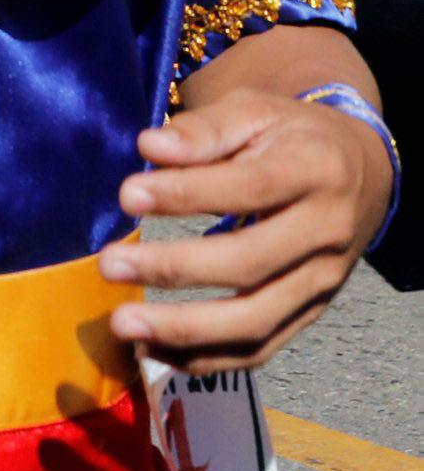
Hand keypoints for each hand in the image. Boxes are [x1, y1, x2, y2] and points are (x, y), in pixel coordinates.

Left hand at [102, 88, 395, 371]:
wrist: (361, 174)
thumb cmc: (291, 137)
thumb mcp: (255, 112)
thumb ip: (204, 130)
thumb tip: (150, 147)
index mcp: (315, 172)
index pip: (250, 189)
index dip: (188, 194)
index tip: (127, 197)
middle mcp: (326, 233)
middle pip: (250, 263)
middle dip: (175, 269)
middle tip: (108, 266)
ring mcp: (323, 281)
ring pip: (257, 320)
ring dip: (186, 330)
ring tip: (124, 325)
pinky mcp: (311, 312)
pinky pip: (262, 347)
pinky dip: (209, 358)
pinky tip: (155, 350)